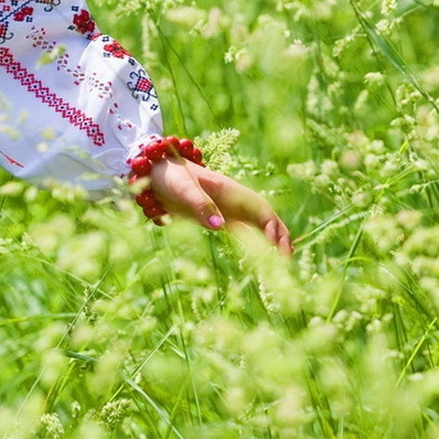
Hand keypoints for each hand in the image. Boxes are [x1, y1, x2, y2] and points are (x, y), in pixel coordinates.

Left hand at [147, 156, 292, 255]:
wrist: (152, 174)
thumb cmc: (170, 175)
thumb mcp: (183, 188)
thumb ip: (200, 204)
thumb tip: (220, 226)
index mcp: (231, 190)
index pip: (261, 209)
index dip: (272, 227)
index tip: (276, 245)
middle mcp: (234, 201)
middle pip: (265, 219)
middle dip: (279, 237)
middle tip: (286, 261)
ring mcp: (227, 210)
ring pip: (256, 228)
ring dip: (269, 243)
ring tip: (280, 264)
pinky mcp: (216, 219)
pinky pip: (241, 232)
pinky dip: (253, 245)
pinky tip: (260, 260)